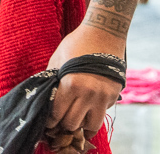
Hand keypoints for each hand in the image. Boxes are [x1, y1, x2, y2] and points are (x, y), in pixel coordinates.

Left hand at [45, 24, 124, 139]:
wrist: (104, 32)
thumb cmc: (77, 43)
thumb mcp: (58, 60)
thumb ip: (52, 81)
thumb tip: (46, 102)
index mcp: (70, 84)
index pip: (57, 114)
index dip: (51, 121)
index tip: (49, 123)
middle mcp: (88, 93)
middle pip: (72, 124)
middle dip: (64, 124)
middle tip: (61, 121)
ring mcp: (103, 96)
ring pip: (91, 126)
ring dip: (82, 126)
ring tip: (77, 120)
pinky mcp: (114, 96)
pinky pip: (102, 114)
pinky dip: (94, 115)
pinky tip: (88, 109)